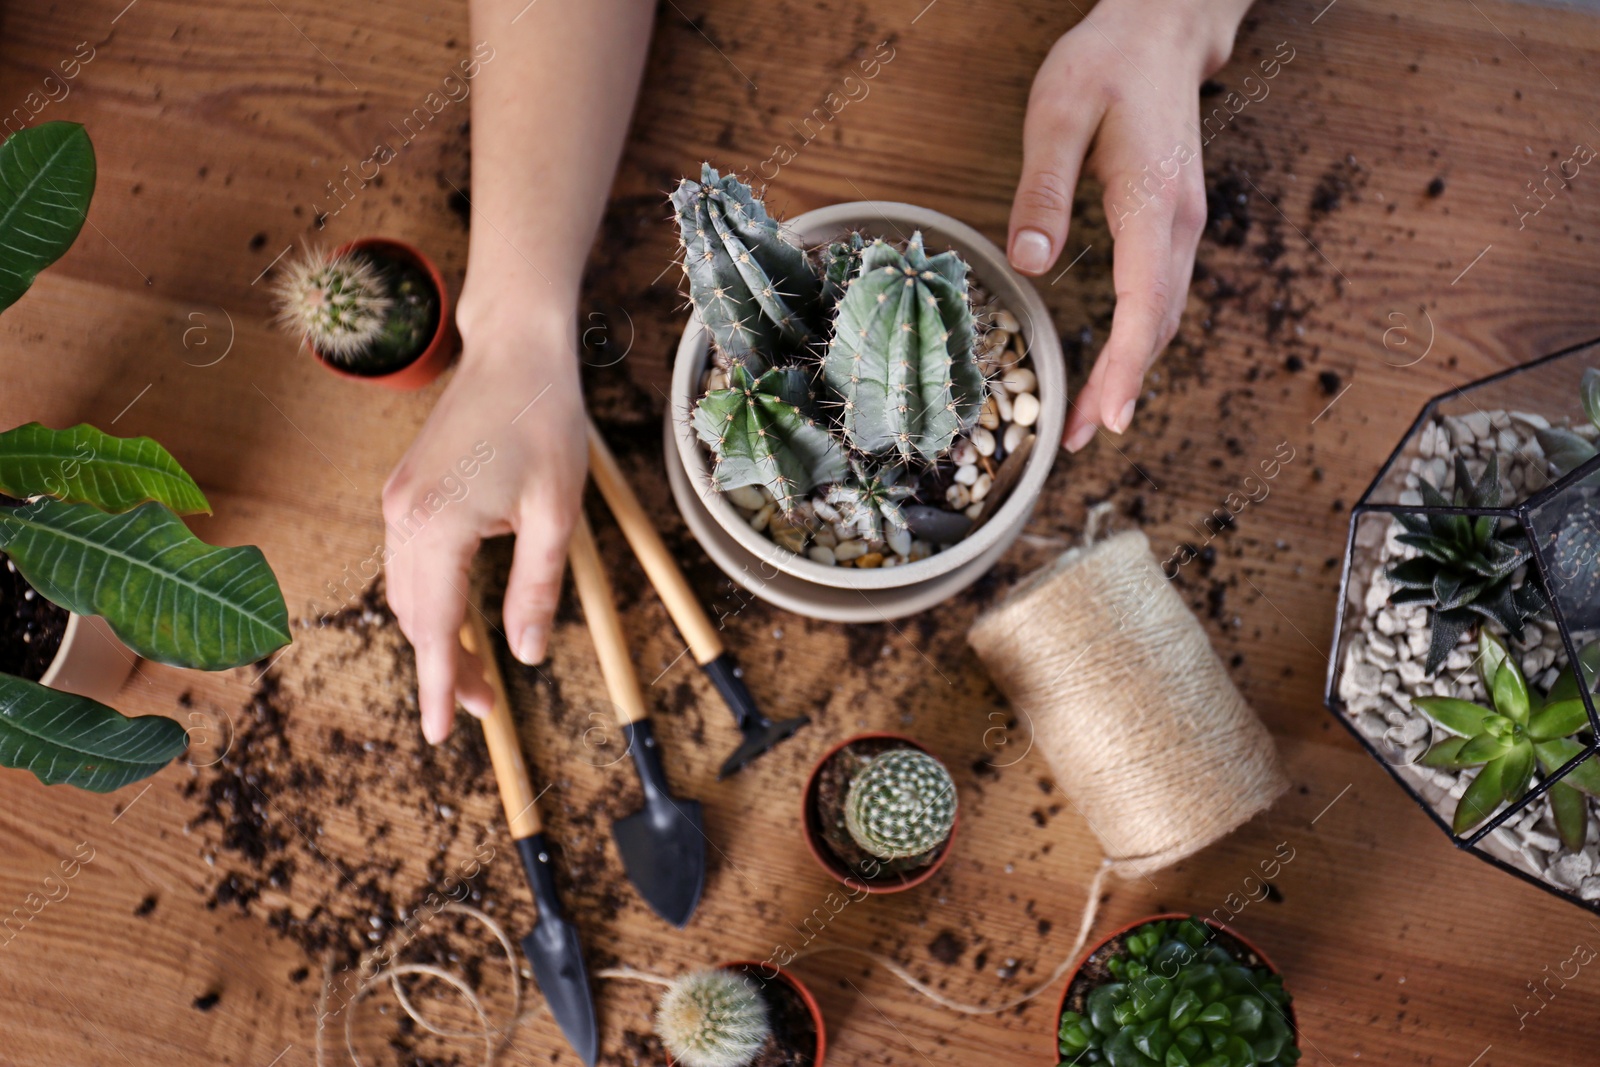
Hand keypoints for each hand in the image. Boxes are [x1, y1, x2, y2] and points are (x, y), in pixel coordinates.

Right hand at [382, 303, 584, 743]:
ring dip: (437, 634)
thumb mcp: (556, 515)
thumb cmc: (545, 424)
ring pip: (406, 593)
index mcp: (437, 527)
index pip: (435, 628)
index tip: (442, 734)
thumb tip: (526, 655)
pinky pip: (408, 564)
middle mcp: (403, 518)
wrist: (515, 352)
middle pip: (416, 617)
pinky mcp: (404, 490)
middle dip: (445, 666)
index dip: (441, 684)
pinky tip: (458, 616)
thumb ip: (535, 588)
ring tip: (477, 672)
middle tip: (485, 707)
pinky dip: (429, 598)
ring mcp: (397, 502)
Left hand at [1007, 0, 1250, 450]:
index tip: (1107, 415)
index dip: (1126, 365)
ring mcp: (1182, 228)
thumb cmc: (1107, 64)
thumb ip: (1043, 187)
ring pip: (1161, 318)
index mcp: (1154, 202)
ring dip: (1130, 372)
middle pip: (1156, 325)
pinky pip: (1158, 298)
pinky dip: (1137, 342)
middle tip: (1080, 438)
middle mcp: (1180, 225)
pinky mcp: (1172, 227)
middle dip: (1121, 387)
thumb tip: (1030, 261)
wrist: (1163, 33)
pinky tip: (1112, 367)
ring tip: (1090, 420)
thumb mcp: (1057, 112)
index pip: (1145, 302)